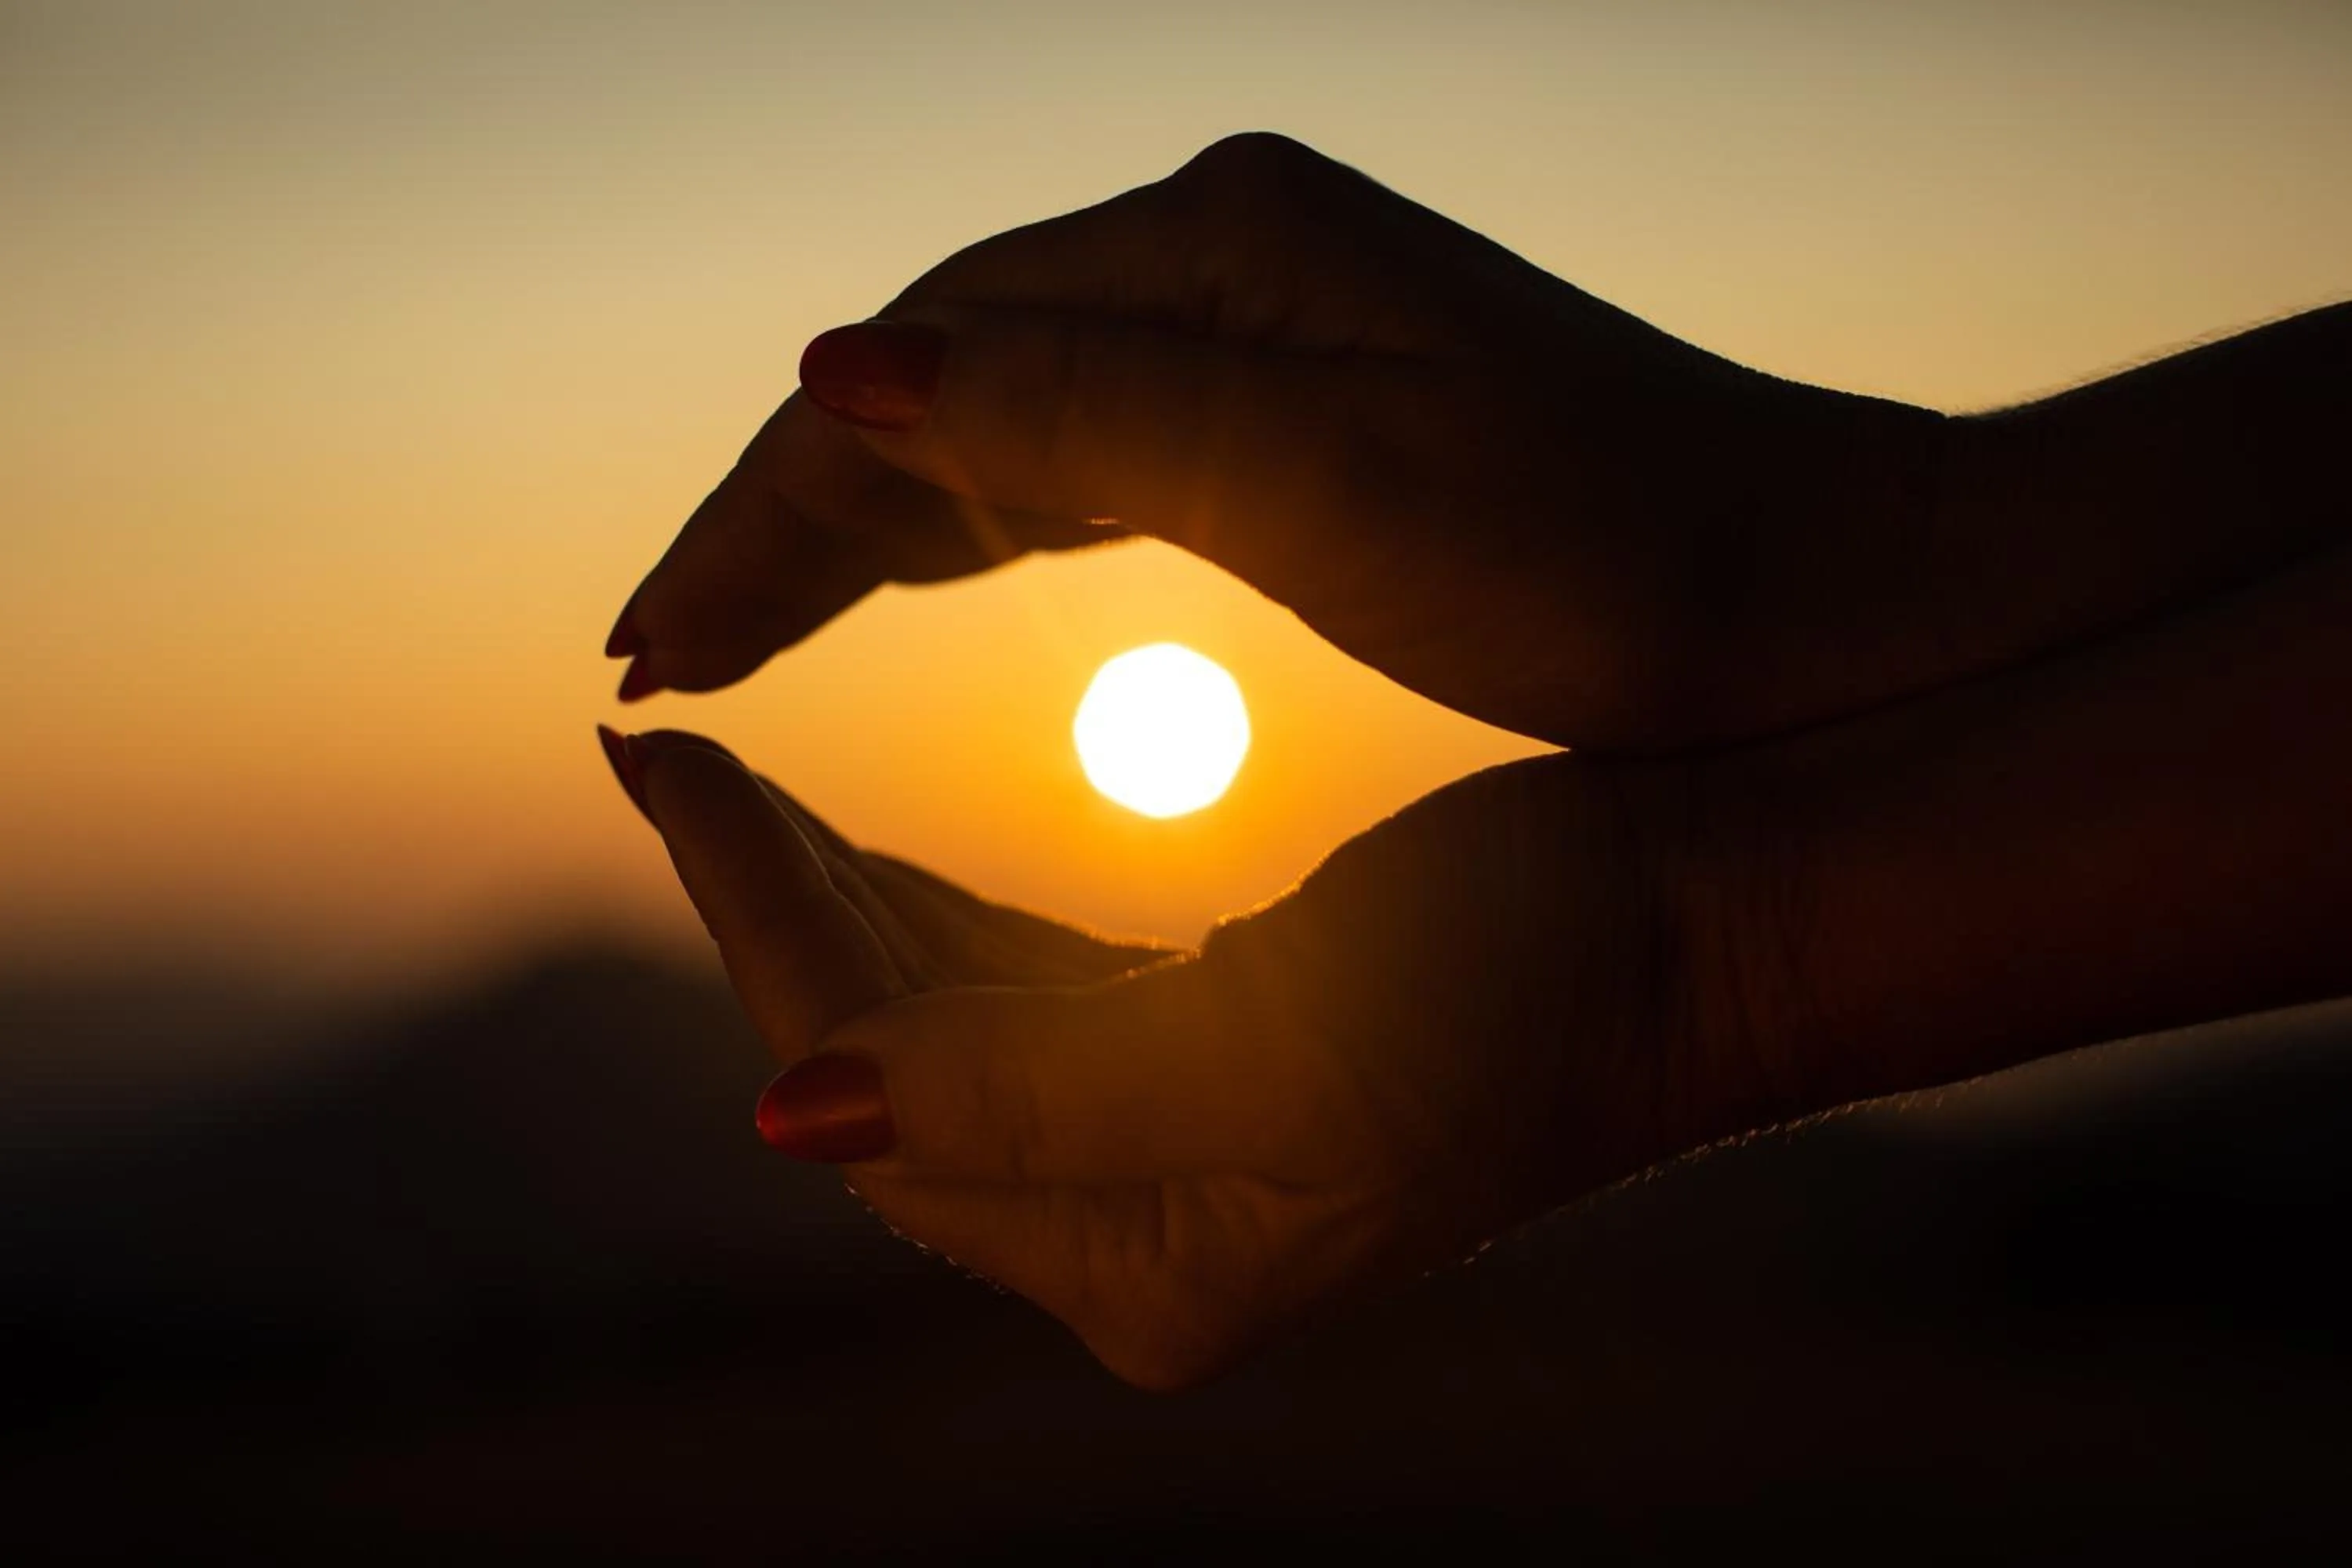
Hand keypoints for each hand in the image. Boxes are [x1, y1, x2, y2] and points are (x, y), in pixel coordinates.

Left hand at [601, 725, 1771, 1387]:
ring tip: (747, 787)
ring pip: (941, 1036)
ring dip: (845, 906)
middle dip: (768, 911)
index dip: (750, 921)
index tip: (658, 759)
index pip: (866, 1088)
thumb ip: (1029, 1093)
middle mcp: (1150, 1246)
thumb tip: (789, 1118)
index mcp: (1150, 1271)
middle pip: (881, 1072)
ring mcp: (1185, 1171)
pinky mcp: (1226, 1079)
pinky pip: (1026, 1009)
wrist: (1725, 930)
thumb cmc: (1535, 977)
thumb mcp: (1281, 1045)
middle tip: (667, 752)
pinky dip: (946, 918)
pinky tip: (893, 847)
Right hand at [607, 132, 1943, 750]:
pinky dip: (983, 524)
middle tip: (654, 658)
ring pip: (999, 416)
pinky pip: (1085, 449)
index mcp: (1219, 244)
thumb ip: (1086, 414)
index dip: (768, 505)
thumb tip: (835, 368)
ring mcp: (1269, 318)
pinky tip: (927, 573)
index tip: (650, 643)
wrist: (1824, 596)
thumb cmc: (1619, 561)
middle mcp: (1228, 251)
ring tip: (737, 637)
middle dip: (786, 519)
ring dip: (866, 527)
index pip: (915, 363)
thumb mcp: (1337, 493)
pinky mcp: (1309, 398)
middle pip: (935, 376)